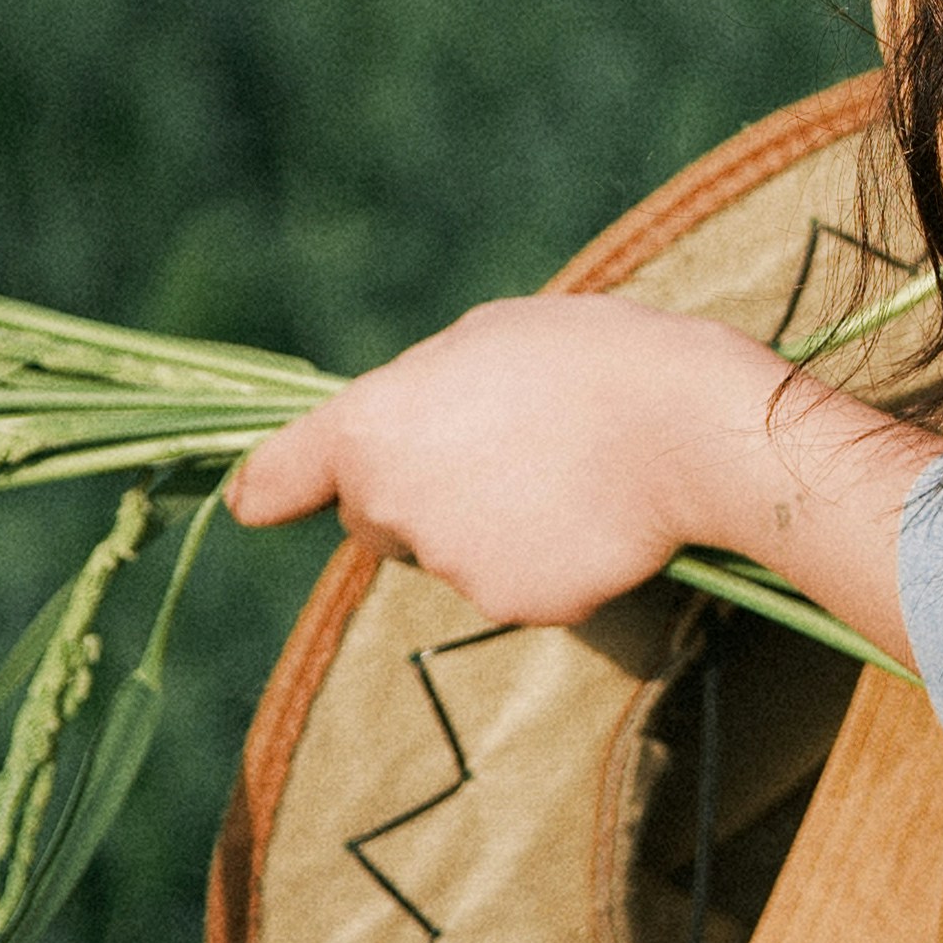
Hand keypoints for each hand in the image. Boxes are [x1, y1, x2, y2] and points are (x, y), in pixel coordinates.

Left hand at [225, 294, 763, 632]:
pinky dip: (544, 562)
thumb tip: (416, 426)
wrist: (688, 428)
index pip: (281, 472)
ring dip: (489, 526)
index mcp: (372, 424)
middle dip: (420, 497)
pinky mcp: (512, 604)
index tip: (254, 502)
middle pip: (379, 519)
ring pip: (450, 555)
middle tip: (501, 450)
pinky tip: (592, 517)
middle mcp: (392, 503)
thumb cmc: (591, 358)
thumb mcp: (488, 337)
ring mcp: (450, 563)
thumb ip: (425, 390)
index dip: (270, 486)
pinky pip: (515, 586)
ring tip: (566, 470)